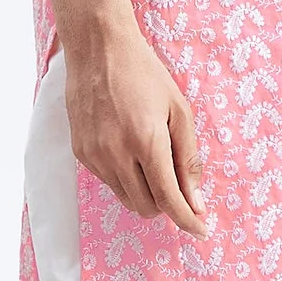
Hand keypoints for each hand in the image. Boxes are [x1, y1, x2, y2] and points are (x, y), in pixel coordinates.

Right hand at [63, 24, 208, 235]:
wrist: (99, 49)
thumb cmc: (146, 74)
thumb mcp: (179, 110)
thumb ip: (188, 158)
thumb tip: (196, 200)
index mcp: (147, 142)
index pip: (169, 199)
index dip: (187, 220)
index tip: (201, 230)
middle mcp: (116, 154)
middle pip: (147, 207)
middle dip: (167, 205)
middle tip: (180, 187)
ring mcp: (95, 156)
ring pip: (126, 199)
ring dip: (146, 193)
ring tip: (153, 161)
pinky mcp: (80, 154)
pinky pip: (109, 182)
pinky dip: (125, 178)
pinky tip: (130, 151)